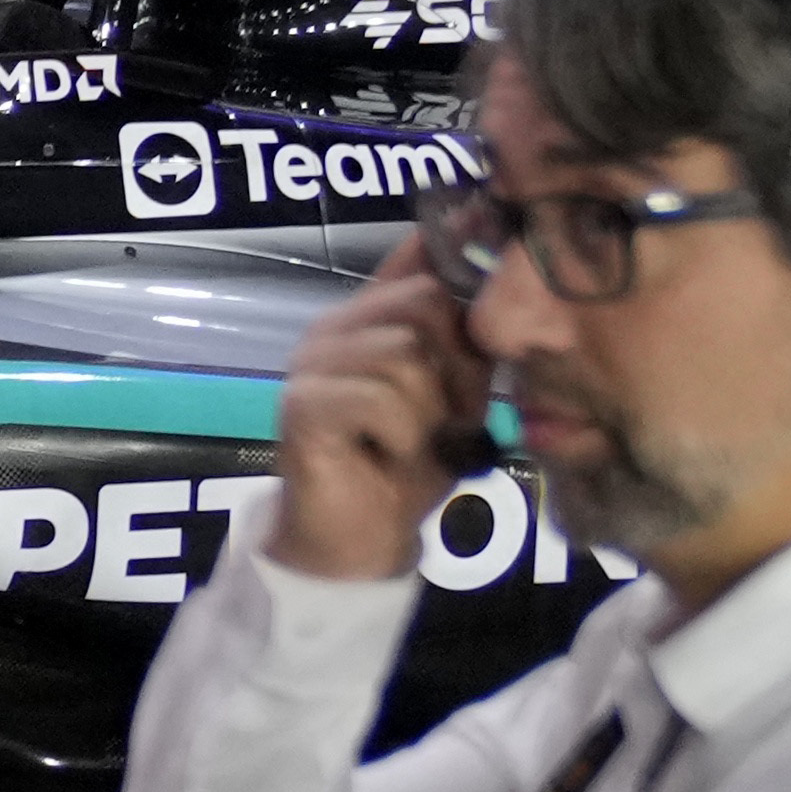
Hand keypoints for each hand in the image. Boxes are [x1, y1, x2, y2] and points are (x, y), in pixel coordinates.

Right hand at [268, 230, 493, 580]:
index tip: (480, 332)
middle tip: (441, 417)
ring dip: (428, 411)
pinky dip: (403, 435)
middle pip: (424, 302)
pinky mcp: (302, 403)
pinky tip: (388, 453)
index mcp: (369, 314)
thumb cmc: (412, 461)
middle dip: (452, 368)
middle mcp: (334, 326)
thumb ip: (466, 335)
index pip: (423, 260)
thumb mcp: (458, 389)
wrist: (361, 535)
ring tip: (413, 440)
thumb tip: (488, 256)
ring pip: (405, 354)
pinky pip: (380, 398)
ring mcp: (311, 362)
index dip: (465, 289)